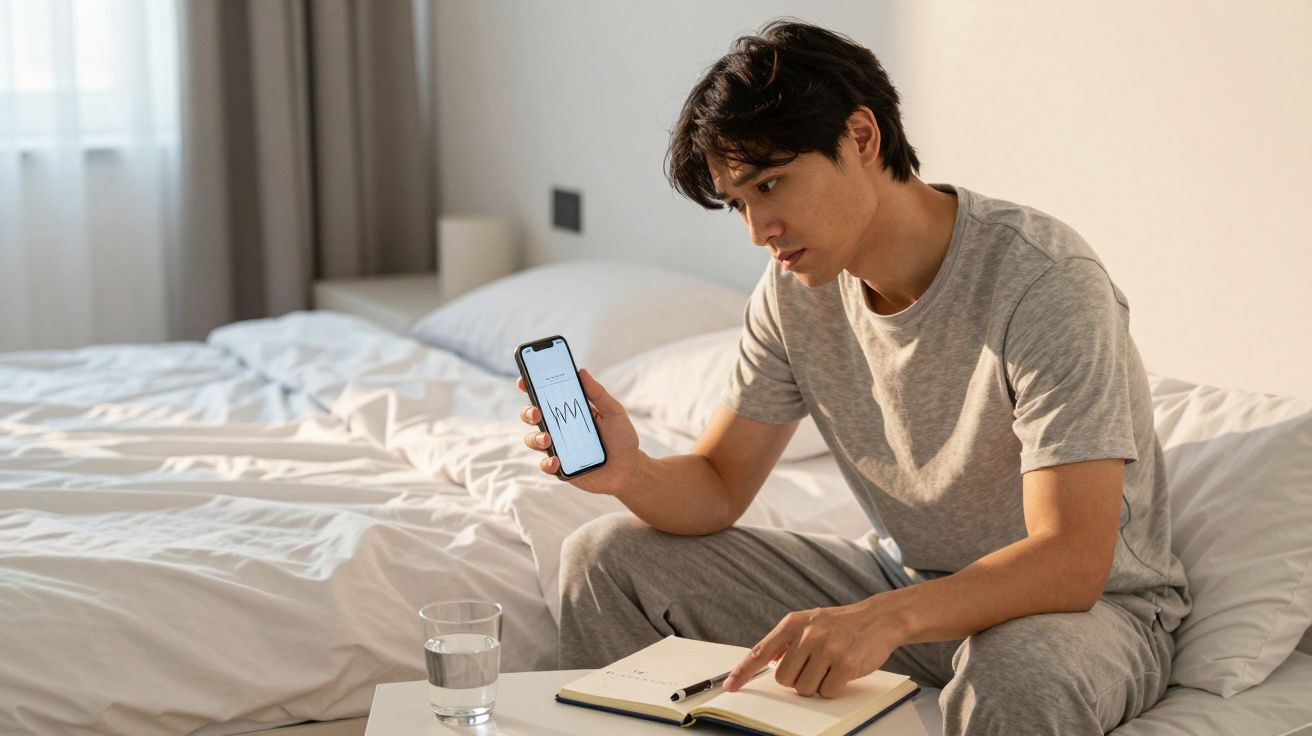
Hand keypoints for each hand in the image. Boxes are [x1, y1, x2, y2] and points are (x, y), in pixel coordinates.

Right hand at [516, 368, 641, 495]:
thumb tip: (581, 371)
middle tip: (536, 412)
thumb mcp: (614, 412)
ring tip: (547, 439)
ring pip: (533, 440)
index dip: (531, 386)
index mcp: (570, 410)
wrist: (629, 468)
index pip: (546, 396)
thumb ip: (598, 394)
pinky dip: (547, 463)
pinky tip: (556, 460)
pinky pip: (546, 465)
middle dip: (528, 412)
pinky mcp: (560, 467)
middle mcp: (559, 427)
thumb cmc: (621, 437)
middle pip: (533, 416)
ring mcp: (558, 447)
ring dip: (535, 438)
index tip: (524, 381)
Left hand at [723, 599, 899, 698]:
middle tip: (815, 667)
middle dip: (797, 680)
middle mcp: (808, 634)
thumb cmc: (842, 624)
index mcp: (794, 624)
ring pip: (804, 688)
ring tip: (831, 666)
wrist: (879, 618)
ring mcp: (827, 648)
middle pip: (784, 679)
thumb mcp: (811, 622)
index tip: (730, 686)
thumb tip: (767, 662)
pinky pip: (826, 692)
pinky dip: (833, 688)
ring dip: (817, 685)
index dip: (743, 671)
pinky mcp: (845, 663)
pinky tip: (843, 671)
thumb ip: (788, 641)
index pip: (761, 651)